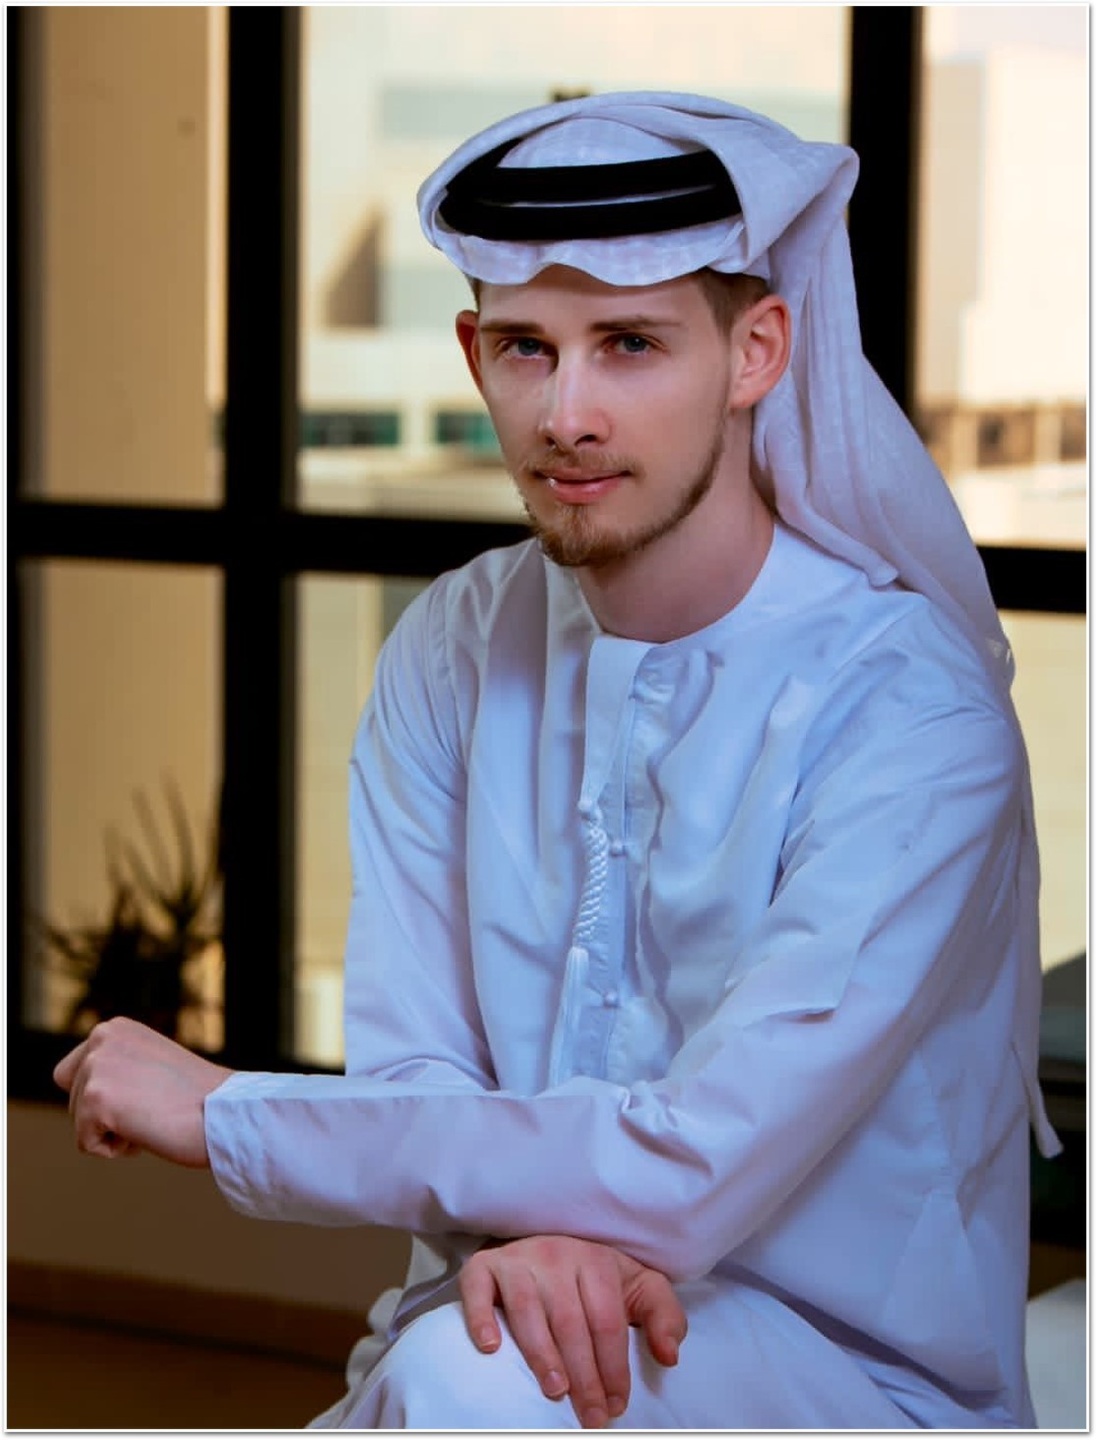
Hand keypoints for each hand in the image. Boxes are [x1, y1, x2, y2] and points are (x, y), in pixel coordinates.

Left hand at [53, 1016, 233, 1167]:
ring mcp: (97, 1066)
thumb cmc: (198, 1098)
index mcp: (114, 1028)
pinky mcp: (95, 1099)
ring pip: (80, 1123)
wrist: (225, 1112)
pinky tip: (147, 1131)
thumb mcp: (151, 1065)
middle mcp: (101, 1038)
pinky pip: (87, 1144)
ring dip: (115, 1131)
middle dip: (109, 1115)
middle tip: (155, 1106)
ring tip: (154, 1115)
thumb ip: (119, 1067)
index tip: (148, 1094)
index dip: (107, 1098)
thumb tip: (95, 1092)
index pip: (73, 1076)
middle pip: (73, 1101)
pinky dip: (115, 1150)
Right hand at [459, 1234, 686, 1428]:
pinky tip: (491, 1348)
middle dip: (583, 1375)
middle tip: (590, 1415)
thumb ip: (664, 1318)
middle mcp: (556, 1254)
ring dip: (540, 1353)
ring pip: (527, 1309)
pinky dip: (481, 1317)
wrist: (549, 1240)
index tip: (617, 1405)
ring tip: (554, 1390)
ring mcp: (518, 1259)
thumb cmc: (597, 1279)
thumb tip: (669, 1356)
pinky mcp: (484, 1265)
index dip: (614, 1366)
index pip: (607, 1321)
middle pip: (570, 1321)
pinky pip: (478, 1288)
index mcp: (597, 1261)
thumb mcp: (640, 1289)